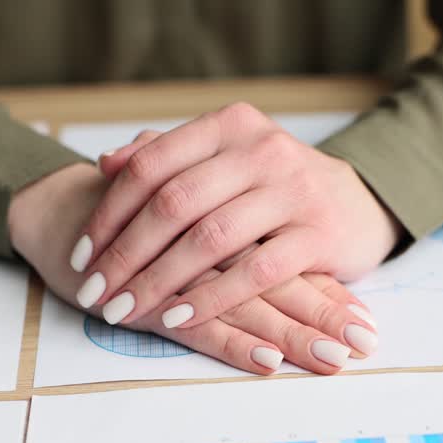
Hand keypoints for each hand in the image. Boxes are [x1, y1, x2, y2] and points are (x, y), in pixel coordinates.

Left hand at [9, 162, 378, 374]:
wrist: (361, 203)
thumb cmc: (277, 187)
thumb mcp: (227, 159)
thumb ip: (171, 157)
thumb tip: (108, 164)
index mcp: (229, 126)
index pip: (152, 166)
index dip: (109, 213)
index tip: (80, 254)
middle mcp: (261, 150)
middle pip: (173, 203)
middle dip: (125, 253)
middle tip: (93, 293)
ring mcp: (293, 190)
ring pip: (209, 238)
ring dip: (158, 280)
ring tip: (124, 310)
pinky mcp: (320, 233)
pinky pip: (255, 272)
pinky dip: (211, 297)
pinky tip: (178, 317)